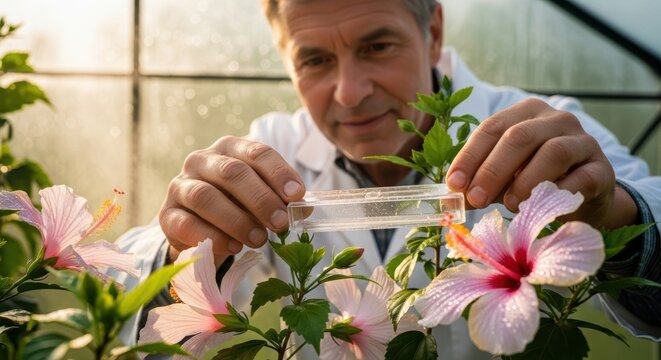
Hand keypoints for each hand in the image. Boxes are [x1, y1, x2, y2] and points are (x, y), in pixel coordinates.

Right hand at [160, 136, 304, 262]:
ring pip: (206, 196)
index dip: (279, 173)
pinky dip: (213, 236)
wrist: (196, 228)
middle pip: (232, 172)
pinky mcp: (167, 215)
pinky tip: (233, 247)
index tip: (297, 195)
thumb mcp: (259, 198)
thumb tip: (304, 208)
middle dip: (261, 199)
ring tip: (259, 239)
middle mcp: (201, 160)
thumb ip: (280, 200)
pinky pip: (187, 223)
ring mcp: (180, 186)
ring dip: (237, 220)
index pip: (257, 152)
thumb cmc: (235, 206)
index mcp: (230, 149)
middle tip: (281, 223)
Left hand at [446, 98, 636, 228]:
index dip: (470, 156)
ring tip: (511, 205)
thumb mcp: (504, 177)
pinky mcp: (602, 169)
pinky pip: (580, 178)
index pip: (491, 128)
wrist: (585, 199)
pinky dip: (558, 194)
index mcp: (525, 113)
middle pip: (518, 137)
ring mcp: (583, 141)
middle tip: (476, 199)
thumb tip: (454, 194)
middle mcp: (555, 119)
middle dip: (492, 170)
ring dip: (525, 182)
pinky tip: (542, 208)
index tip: (454, 184)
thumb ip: (481, 180)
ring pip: (552, 152)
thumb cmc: (535, 182)